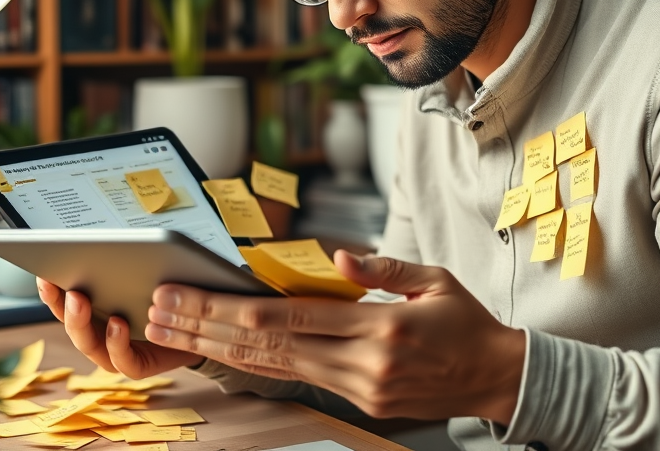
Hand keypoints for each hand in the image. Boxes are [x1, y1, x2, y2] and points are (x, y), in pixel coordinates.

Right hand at [36, 278, 203, 376]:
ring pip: (89, 345)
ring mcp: (115, 353)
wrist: (197, 327)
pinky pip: (123, 362)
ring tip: (80, 301)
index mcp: (95, 312)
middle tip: (62, 286)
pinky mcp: (138, 365)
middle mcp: (99, 334)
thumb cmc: (165, 299)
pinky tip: (117, 324)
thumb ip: (123, 265)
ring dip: (81, 324)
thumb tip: (103, 240)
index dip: (51, 290)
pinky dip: (117, 344)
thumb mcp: (144, 275)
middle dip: (61, 305)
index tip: (43, 273)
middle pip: (71, 324)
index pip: (65, 302)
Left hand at [143, 252, 525, 424]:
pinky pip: (299, 379)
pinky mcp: (362, 404)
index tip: (194, 296)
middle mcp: (364, 364)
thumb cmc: (467, 322)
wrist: (498, 378)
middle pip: (269, 344)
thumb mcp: (434, 282)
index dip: (235, 307)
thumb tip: (340, 256)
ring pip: (276, 367)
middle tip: (161, 312)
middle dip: (208, 327)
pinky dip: (256, 364)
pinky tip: (226, 353)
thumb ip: (384, 269)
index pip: (291, 316)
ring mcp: (360, 389)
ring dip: (220, 349)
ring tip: (177, 333)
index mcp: (381, 328)